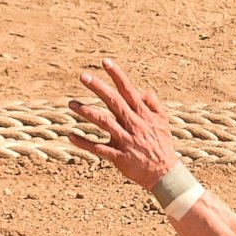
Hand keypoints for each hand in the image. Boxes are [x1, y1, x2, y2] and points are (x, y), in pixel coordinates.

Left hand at [66, 58, 185, 189]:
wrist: (164, 173)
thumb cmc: (162, 144)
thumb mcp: (163, 121)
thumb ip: (153, 104)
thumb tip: (142, 90)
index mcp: (143, 114)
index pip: (128, 90)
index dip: (117, 75)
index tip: (105, 61)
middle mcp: (133, 124)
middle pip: (114, 102)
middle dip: (98, 88)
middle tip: (83, 76)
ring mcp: (126, 140)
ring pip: (104, 123)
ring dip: (87, 112)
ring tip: (71, 104)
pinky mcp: (119, 156)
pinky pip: (98, 148)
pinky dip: (84, 143)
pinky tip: (71, 136)